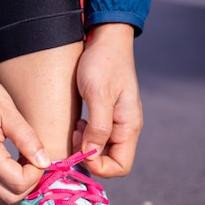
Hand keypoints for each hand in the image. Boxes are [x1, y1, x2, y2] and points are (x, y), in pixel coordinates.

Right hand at [0, 67, 49, 204]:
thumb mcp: (8, 112)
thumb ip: (27, 139)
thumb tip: (45, 162)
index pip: (18, 183)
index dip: (36, 173)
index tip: (40, 155)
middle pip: (10, 198)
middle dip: (29, 184)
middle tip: (35, 162)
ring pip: (1, 198)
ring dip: (19, 187)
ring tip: (25, 164)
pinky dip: (8, 184)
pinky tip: (15, 164)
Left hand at [74, 23, 142, 176]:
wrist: (105, 37)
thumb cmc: (103, 63)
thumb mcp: (98, 95)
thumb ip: (97, 128)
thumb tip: (90, 155)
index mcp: (129, 126)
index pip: (121, 166)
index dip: (99, 167)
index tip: (81, 151)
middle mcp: (125, 128)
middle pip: (109, 160)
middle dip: (89, 156)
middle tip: (75, 135)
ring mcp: (116, 122)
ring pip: (100, 150)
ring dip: (85, 145)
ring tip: (75, 126)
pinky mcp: (106, 115)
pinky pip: (96, 136)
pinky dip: (84, 136)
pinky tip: (77, 122)